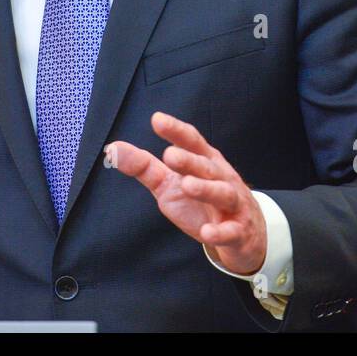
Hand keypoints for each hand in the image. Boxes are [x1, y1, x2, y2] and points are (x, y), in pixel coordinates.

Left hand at [106, 111, 266, 274]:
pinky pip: (230, 232)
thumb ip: (144, 166)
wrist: (243, 235)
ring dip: (206, 189)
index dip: (176, 131)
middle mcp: (222, 178)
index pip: (192, 142)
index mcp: (205, 162)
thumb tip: (113, 148)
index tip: (157, 120)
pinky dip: (220, 232)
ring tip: (187, 185)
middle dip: (189, 160)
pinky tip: (206, 232)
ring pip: (222, 193)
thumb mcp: (170, 183)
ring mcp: (233, 205)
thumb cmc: (202, 202)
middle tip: (169, 155)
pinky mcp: (238, 232)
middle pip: (206, 166)